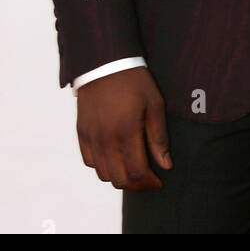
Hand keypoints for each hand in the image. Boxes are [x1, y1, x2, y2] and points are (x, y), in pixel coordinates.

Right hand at [75, 67, 170, 190]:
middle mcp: (105, 140)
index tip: (160, 182)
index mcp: (126, 133)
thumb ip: (159, 138)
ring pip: (103, 174)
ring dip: (119, 177)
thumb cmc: (135, 82)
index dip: (149, 182)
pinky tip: (116, 159)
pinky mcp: (81, 134)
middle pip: (118, 179)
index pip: (136, 172)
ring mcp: (91, 138)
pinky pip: (89, 161)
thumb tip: (166, 164)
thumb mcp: (155, 105)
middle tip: (149, 179)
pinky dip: (103, 167)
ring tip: (134, 169)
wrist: (105, 65)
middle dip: (136, 184)